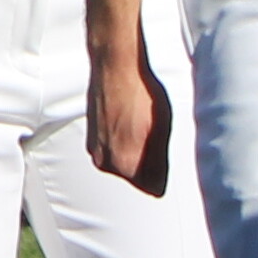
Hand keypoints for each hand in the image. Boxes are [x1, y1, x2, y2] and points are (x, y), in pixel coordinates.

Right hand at [86, 40, 169, 195]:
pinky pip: (111, 148)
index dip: (164, 175)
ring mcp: (95, 149)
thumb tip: (159, 185)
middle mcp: (105, 162)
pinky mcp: (90, 136)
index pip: (153, 190)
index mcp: (126, 165)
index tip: (167, 161)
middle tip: (156, 140)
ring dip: (133, 150)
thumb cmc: (141, 94)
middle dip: (147, 164)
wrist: (115, 68)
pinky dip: (121, 139)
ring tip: (142, 127)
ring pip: (122, 162)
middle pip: (135, 177)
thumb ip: (159, 165)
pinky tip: (130, 121)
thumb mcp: (162, 134)